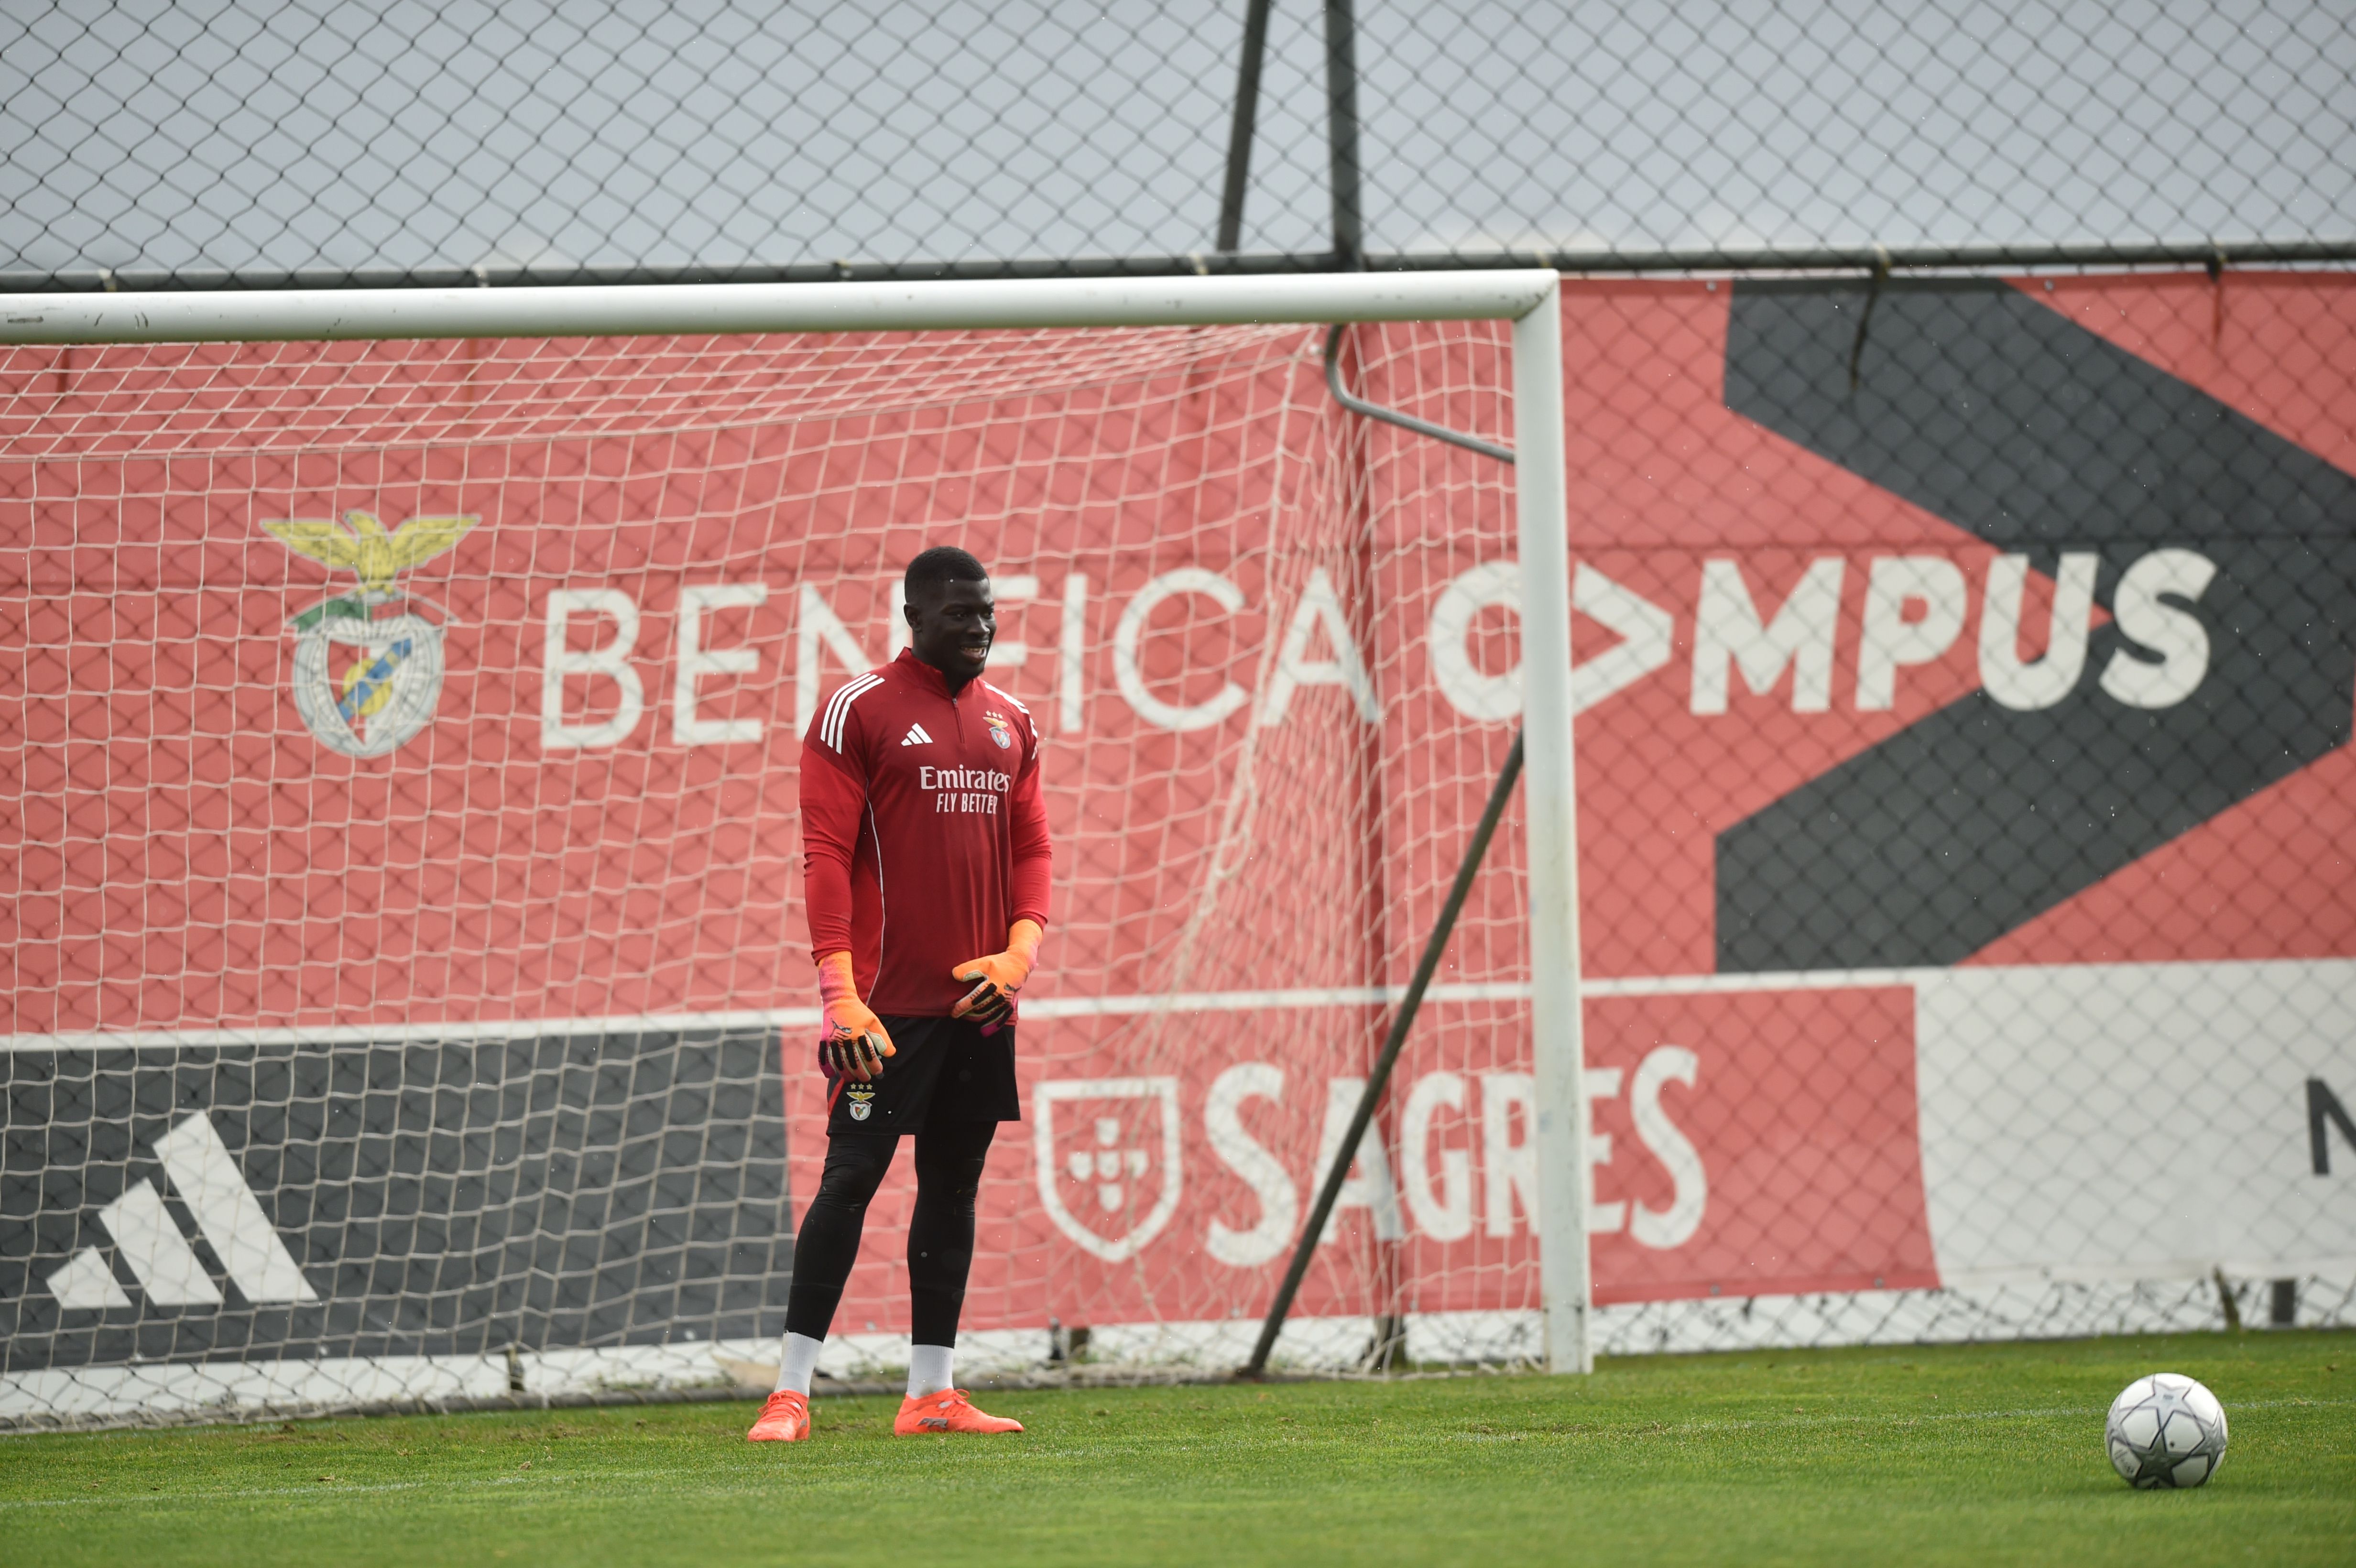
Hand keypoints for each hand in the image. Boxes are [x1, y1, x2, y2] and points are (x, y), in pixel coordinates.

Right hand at [816, 951, 894, 1081]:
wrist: (838, 1000)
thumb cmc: (858, 1012)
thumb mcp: (873, 1021)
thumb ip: (882, 1038)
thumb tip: (890, 1055)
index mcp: (858, 1033)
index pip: (868, 1055)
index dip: (874, 1066)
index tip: (878, 1071)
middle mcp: (844, 1038)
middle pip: (853, 1062)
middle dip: (861, 1073)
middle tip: (866, 1079)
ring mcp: (832, 1040)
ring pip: (838, 1063)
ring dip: (845, 1074)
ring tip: (851, 1079)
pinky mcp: (823, 1039)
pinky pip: (823, 1057)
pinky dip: (826, 1067)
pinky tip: (830, 1075)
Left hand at [951, 919, 1043, 1026]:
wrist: (1020, 964)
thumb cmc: (1000, 962)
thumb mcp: (984, 962)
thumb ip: (968, 969)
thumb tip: (954, 976)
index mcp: (992, 986)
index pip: (972, 1001)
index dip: (961, 1007)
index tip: (953, 1011)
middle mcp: (1000, 997)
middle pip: (979, 1010)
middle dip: (967, 1013)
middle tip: (957, 1013)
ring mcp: (1007, 1003)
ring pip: (989, 1016)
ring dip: (977, 1018)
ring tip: (967, 1016)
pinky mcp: (1010, 1005)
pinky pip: (1000, 1019)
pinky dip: (991, 1024)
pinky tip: (984, 1028)